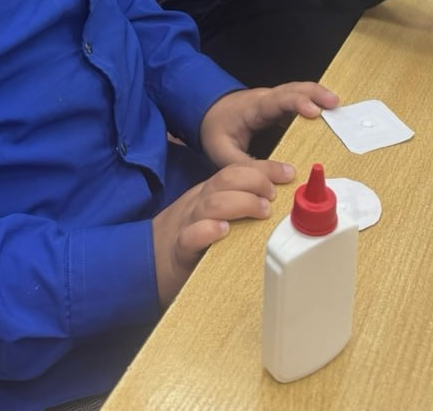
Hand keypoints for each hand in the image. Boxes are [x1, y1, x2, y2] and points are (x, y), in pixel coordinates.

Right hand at [152, 161, 289, 303]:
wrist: (143, 263)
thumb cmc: (186, 240)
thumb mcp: (211, 215)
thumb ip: (236, 205)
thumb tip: (275, 200)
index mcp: (208, 193)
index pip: (236, 170)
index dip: (264, 168)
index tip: (289, 172)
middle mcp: (198, 203)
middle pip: (225, 180)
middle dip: (255, 181)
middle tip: (274, 195)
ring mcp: (187, 224)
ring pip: (212, 204)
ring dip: (240, 203)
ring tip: (261, 210)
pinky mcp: (178, 251)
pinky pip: (190, 236)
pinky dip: (206, 231)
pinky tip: (222, 231)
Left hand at [199, 82, 338, 168]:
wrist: (206, 111)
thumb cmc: (215, 128)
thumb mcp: (222, 151)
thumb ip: (244, 165)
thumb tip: (270, 179)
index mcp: (254, 107)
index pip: (278, 100)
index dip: (297, 103)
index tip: (314, 111)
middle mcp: (266, 98)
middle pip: (294, 88)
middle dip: (315, 94)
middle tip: (335, 104)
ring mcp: (273, 100)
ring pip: (298, 90)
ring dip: (317, 95)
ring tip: (337, 107)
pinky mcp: (278, 106)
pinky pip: (297, 100)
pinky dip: (312, 102)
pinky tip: (326, 114)